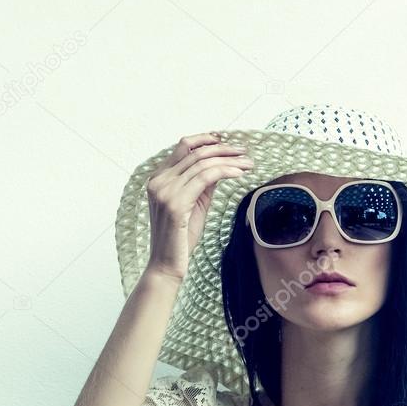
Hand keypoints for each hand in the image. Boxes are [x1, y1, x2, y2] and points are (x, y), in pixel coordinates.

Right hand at [144, 132, 253, 283]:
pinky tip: (239, 173)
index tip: (228, 142)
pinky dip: (225, 171)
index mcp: (158, 178)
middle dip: (224, 149)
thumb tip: (221, 164)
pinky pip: (206, 177)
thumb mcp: (194, 204)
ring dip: (230, 160)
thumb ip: (202, 183)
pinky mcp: (175, 203)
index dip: (206, 140)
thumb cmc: (181, 238)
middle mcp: (158, 181)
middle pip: (195, 152)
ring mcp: (164, 191)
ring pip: (202, 163)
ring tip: (248, 164)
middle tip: (245, 152)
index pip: (183, 147)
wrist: (166, 265)